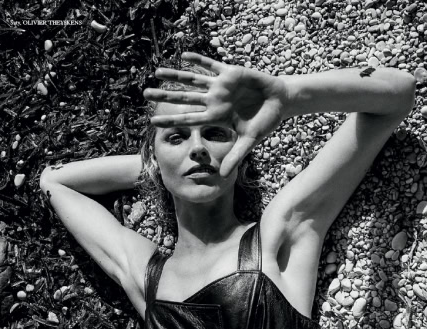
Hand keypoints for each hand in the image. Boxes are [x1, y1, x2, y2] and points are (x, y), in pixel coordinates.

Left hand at [143, 52, 288, 176]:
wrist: (281, 102)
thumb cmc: (266, 122)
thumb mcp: (251, 140)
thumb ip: (236, 155)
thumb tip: (223, 175)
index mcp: (218, 117)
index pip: (190, 119)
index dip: (172, 120)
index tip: (153, 121)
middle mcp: (215, 101)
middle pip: (185, 98)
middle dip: (166, 95)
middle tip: (145, 93)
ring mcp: (222, 87)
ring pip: (193, 80)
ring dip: (176, 75)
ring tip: (157, 72)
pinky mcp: (231, 73)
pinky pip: (212, 65)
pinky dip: (199, 60)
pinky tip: (184, 56)